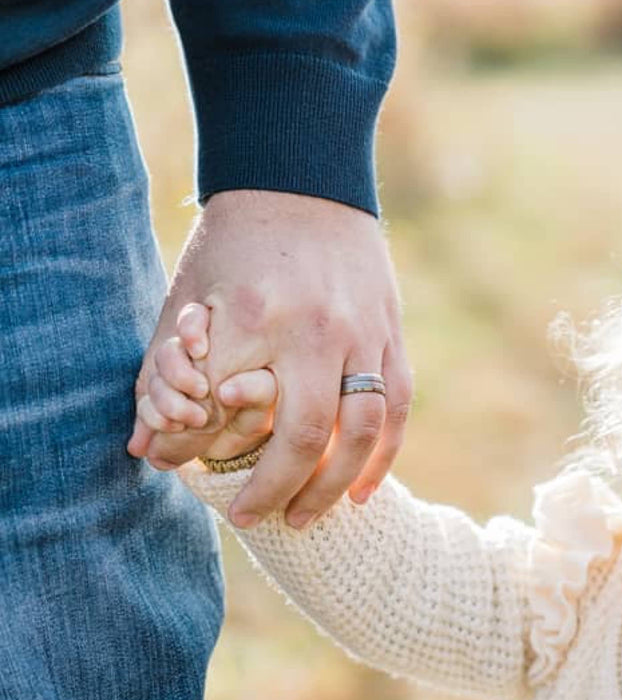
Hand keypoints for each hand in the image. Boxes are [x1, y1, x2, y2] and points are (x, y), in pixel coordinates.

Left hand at [127, 190, 411, 528]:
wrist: (303, 181)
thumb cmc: (235, 243)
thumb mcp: (189, 296)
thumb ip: (168, 372)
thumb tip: (147, 447)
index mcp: (255, 315)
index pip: (224, 409)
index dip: (195, 447)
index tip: (177, 469)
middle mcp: (316, 329)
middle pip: (302, 436)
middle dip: (274, 489)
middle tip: (250, 518)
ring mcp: (363, 333)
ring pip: (360, 431)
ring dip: (332, 486)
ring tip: (305, 517)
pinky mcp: (392, 335)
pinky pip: (396, 409)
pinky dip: (381, 457)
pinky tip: (359, 491)